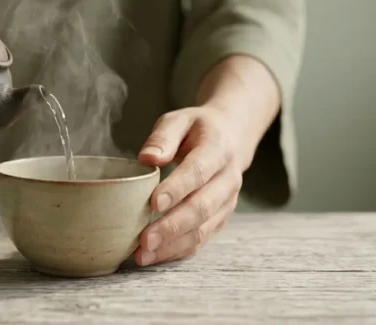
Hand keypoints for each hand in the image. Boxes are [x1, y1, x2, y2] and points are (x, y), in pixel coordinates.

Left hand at [134, 106, 246, 265]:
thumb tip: (146, 158)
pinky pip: (201, 239)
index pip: (198, 171)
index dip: (177, 188)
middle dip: (172, 226)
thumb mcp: (179, 120)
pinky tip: (154, 256)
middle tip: (144, 240)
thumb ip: (163, 137)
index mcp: (218, 149)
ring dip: (173, 245)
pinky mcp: (221, 218)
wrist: (232, 137)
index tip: (154, 202)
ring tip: (143, 254)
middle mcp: (228, 179)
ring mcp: (227, 202)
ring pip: (203, 229)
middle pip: (202, 207)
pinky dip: (178, 251)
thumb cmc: (197, 129)